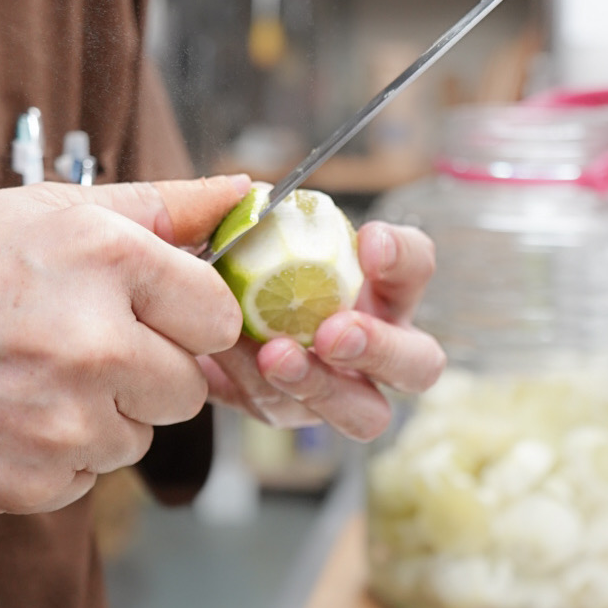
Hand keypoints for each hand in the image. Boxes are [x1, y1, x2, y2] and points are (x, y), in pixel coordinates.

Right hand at [0, 175, 248, 513]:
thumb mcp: (42, 213)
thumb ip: (157, 206)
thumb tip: (243, 193)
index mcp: (105, 261)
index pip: (217, 314)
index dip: (189, 317)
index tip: (160, 316)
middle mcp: (96, 343)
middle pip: (188, 388)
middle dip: (148, 372)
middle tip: (82, 347)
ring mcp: (68, 422)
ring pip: (139, 436)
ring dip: (104, 416)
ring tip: (34, 380)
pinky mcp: (39, 482)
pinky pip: (90, 475)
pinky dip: (61, 454)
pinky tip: (11, 416)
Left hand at [198, 221, 444, 440]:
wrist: (188, 310)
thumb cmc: (232, 259)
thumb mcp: (242, 231)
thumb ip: (253, 215)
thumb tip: (248, 194)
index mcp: (380, 291)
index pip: (416, 267)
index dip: (401, 256)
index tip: (369, 241)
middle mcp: (373, 349)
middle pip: (420, 365)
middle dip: (381, 350)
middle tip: (334, 331)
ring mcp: (336, 393)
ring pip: (362, 414)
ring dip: (318, 383)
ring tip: (273, 355)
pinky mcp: (285, 411)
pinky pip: (282, 408)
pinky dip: (253, 381)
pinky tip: (224, 354)